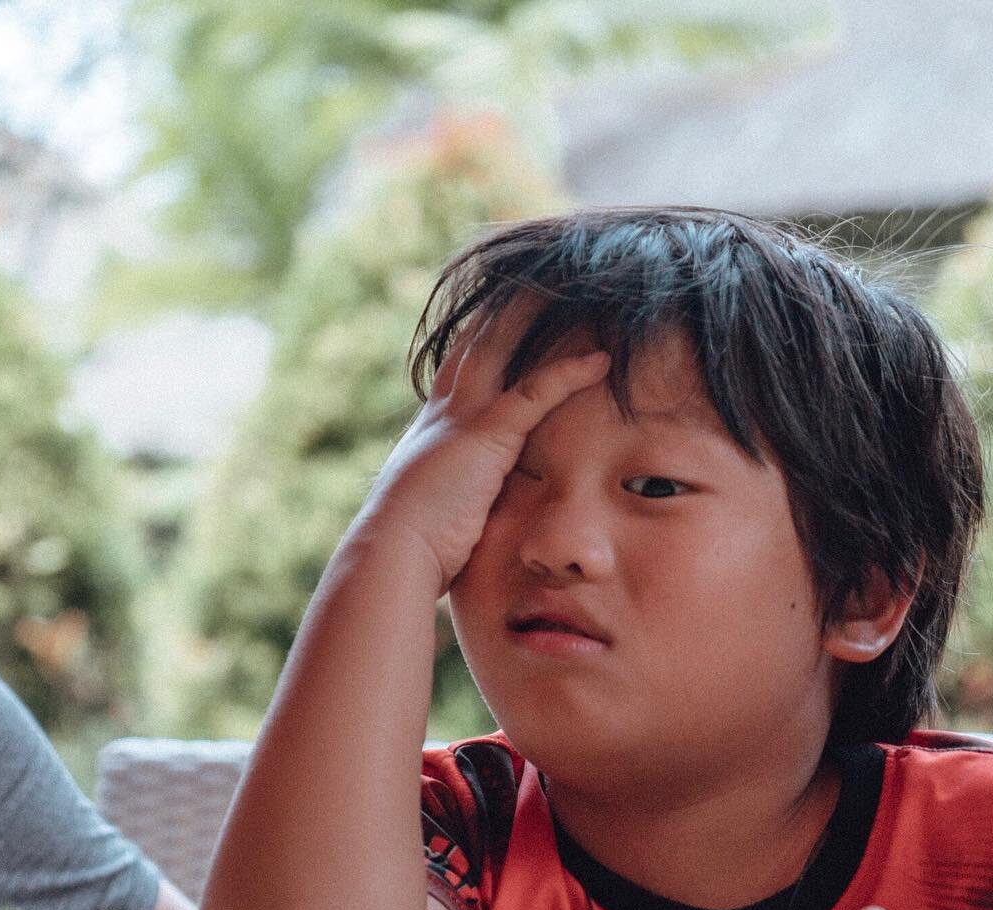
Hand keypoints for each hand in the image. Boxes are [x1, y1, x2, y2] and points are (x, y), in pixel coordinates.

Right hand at [358, 294, 610, 591]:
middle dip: (506, 306)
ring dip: (536, 314)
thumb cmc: (411, 550)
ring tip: (572, 286)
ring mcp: (462, 419)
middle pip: (477, 340)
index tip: (502, 313)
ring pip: (502, 348)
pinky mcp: (484, 437)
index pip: (459, 369)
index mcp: (430, 430)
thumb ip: (456, 496)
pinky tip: (601, 359)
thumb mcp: (434, 512)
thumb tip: (468, 511)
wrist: (392, 555)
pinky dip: (569, 374)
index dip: (482, 337)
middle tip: (537, 272)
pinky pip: (534, 393)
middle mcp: (442, 412)